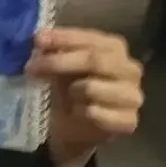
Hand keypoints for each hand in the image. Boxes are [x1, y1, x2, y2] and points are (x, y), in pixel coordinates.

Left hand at [25, 28, 143, 166]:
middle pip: (93, 60)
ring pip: (92, 88)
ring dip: (72, 93)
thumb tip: (40, 39)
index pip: (90, 38)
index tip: (37, 40)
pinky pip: (94, 113)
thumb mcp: (60, 65)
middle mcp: (130, 69)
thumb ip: (54, 50)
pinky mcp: (129, 121)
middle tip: (31, 68)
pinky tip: (78, 113)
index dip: (63, 38)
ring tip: (70, 96)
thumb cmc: (70, 89)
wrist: (75, 128)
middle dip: (58, 63)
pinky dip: (80, 113)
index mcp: (115, 48)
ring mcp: (134, 96)